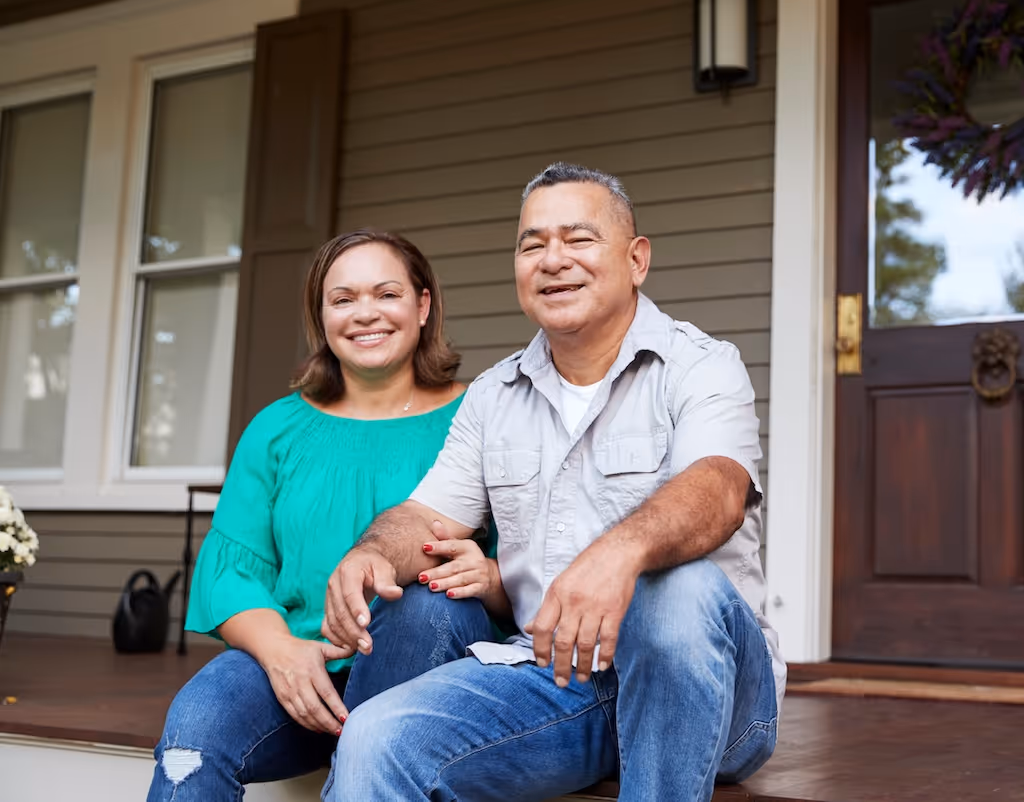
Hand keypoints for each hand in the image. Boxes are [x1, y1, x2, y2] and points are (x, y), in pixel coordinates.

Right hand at [260, 635, 351, 732]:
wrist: (274, 649)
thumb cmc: (301, 648)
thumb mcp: (321, 647)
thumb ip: (339, 651)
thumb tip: (357, 650)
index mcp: (312, 669)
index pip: (326, 692)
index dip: (336, 707)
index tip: (346, 718)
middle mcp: (301, 682)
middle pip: (315, 708)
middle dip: (329, 722)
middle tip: (342, 730)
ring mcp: (290, 692)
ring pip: (305, 714)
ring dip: (319, 726)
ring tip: (332, 731)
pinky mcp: (282, 698)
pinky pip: (295, 715)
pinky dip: (306, 724)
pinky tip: (317, 728)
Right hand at [322, 546, 402, 654]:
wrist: (362, 562)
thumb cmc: (375, 566)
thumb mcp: (384, 569)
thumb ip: (387, 582)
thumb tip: (396, 593)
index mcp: (348, 572)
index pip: (350, 594)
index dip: (357, 610)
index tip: (365, 624)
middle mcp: (334, 585)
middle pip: (341, 612)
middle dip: (354, 632)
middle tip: (368, 646)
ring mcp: (328, 598)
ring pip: (333, 622)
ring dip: (347, 639)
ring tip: (363, 649)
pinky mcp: (328, 609)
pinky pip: (327, 627)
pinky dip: (336, 639)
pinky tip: (350, 647)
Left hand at [419, 520, 498, 599]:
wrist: (490, 576)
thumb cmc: (467, 560)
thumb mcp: (459, 547)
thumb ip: (445, 537)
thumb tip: (434, 523)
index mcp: (467, 547)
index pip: (452, 546)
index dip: (439, 546)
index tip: (424, 547)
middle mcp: (474, 560)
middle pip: (454, 566)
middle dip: (437, 572)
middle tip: (421, 577)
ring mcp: (479, 574)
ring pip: (461, 579)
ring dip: (446, 583)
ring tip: (431, 586)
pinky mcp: (481, 587)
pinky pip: (470, 590)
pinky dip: (460, 593)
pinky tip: (449, 595)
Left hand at [524, 540, 639, 686]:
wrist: (617, 553)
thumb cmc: (587, 568)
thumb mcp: (561, 583)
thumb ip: (547, 608)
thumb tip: (531, 629)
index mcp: (558, 594)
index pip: (543, 628)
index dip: (540, 649)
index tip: (542, 663)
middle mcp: (574, 602)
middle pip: (564, 642)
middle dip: (561, 666)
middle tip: (561, 682)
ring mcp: (596, 607)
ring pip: (586, 644)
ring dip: (583, 666)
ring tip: (581, 678)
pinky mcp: (615, 611)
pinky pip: (609, 639)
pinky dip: (605, 656)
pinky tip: (601, 666)